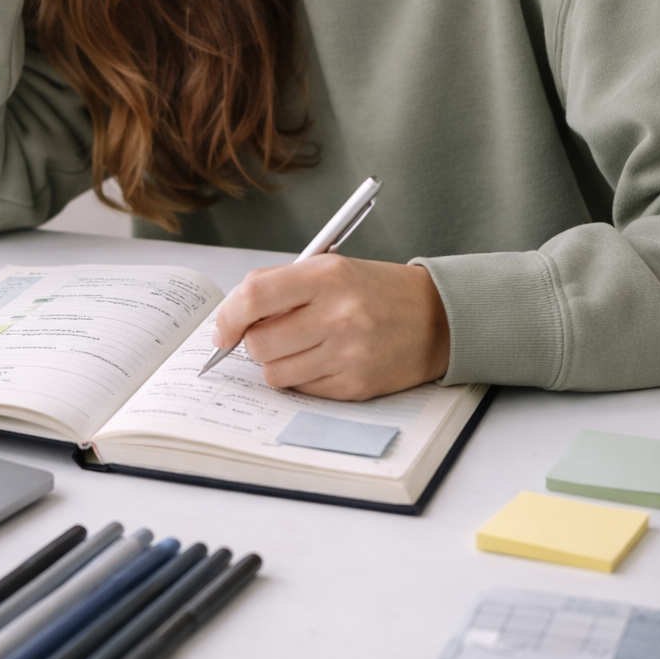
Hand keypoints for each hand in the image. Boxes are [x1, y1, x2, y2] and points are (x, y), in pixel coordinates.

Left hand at [210, 256, 449, 399]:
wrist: (436, 318)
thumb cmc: (376, 290)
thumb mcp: (331, 268)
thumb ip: (281, 286)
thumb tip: (231, 320)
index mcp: (327, 276)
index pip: (254, 296)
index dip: (228, 316)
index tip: (223, 330)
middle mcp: (338, 314)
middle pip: (259, 342)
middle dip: (254, 342)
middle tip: (271, 333)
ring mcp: (347, 354)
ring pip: (275, 372)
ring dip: (276, 363)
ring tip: (301, 346)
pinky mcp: (354, 386)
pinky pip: (302, 390)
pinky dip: (302, 378)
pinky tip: (324, 360)